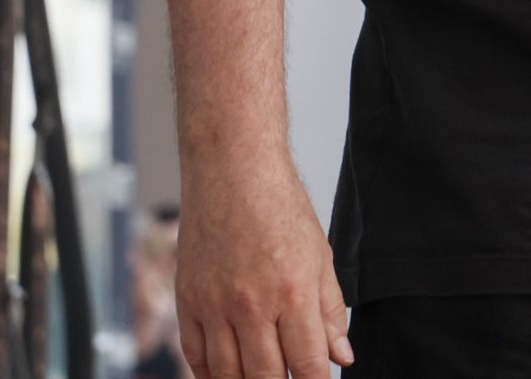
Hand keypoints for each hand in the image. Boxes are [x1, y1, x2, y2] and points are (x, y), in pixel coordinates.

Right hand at [176, 161, 353, 378]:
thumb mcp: (320, 256)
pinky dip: (209, 374)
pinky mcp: (188, 300)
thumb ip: (331, 311)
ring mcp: (215, 305)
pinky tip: (225, 376)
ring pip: (229, 373)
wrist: (233, 172)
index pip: (308, 363)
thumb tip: (341, 356)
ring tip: (261, 378)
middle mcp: (252, 305)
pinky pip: (195, 355)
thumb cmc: (280, 207)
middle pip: (266, 376)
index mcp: (293, 292)